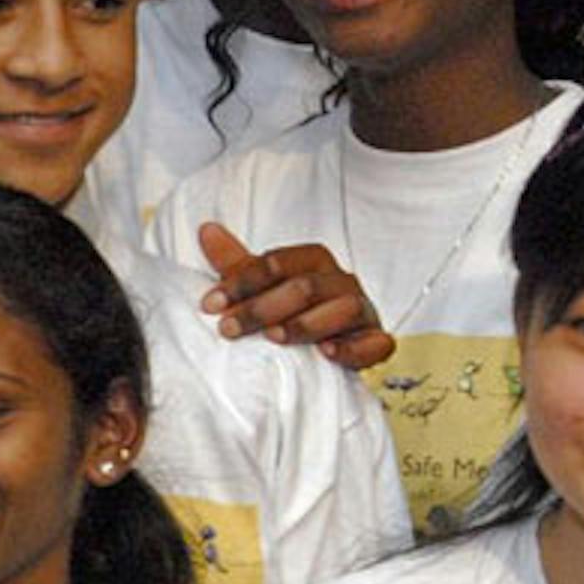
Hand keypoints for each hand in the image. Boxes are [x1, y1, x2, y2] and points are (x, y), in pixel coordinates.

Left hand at [196, 222, 395, 370]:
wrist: (324, 348)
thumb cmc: (291, 311)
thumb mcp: (261, 288)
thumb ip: (236, 264)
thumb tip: (207, 229)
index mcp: (314, 262)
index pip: (277, 264)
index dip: (242, 282)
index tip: (210, 304)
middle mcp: (341, 282)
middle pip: (305, 287)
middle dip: (262, 308)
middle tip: (228, 328)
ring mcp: (363, 311)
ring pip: (342, 309)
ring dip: (306, 324)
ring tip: (273, 338)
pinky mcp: (376, 341)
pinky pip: (375, 343)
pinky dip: (353, 349)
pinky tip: (326, 354)